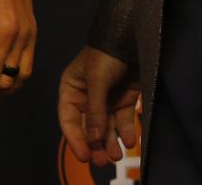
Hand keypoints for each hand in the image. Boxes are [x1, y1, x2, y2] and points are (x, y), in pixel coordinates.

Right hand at [57, 46, 139, 166]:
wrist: (133, 38)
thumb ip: (94, 110)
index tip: (84, 156)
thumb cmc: (106, 54)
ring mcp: (106, 100)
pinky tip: (130, 141)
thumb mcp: (97, 80)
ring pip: (105, 127)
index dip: (75, 138)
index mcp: (71, 89)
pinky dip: (126, 132)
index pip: (68, 118)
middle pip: (87, 127)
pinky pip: (123, 121)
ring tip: (116, 156)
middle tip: (103, 161)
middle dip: (95, 144)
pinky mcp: (124, 100)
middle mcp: (86, 97)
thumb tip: (91, 139)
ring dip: (110, 142)